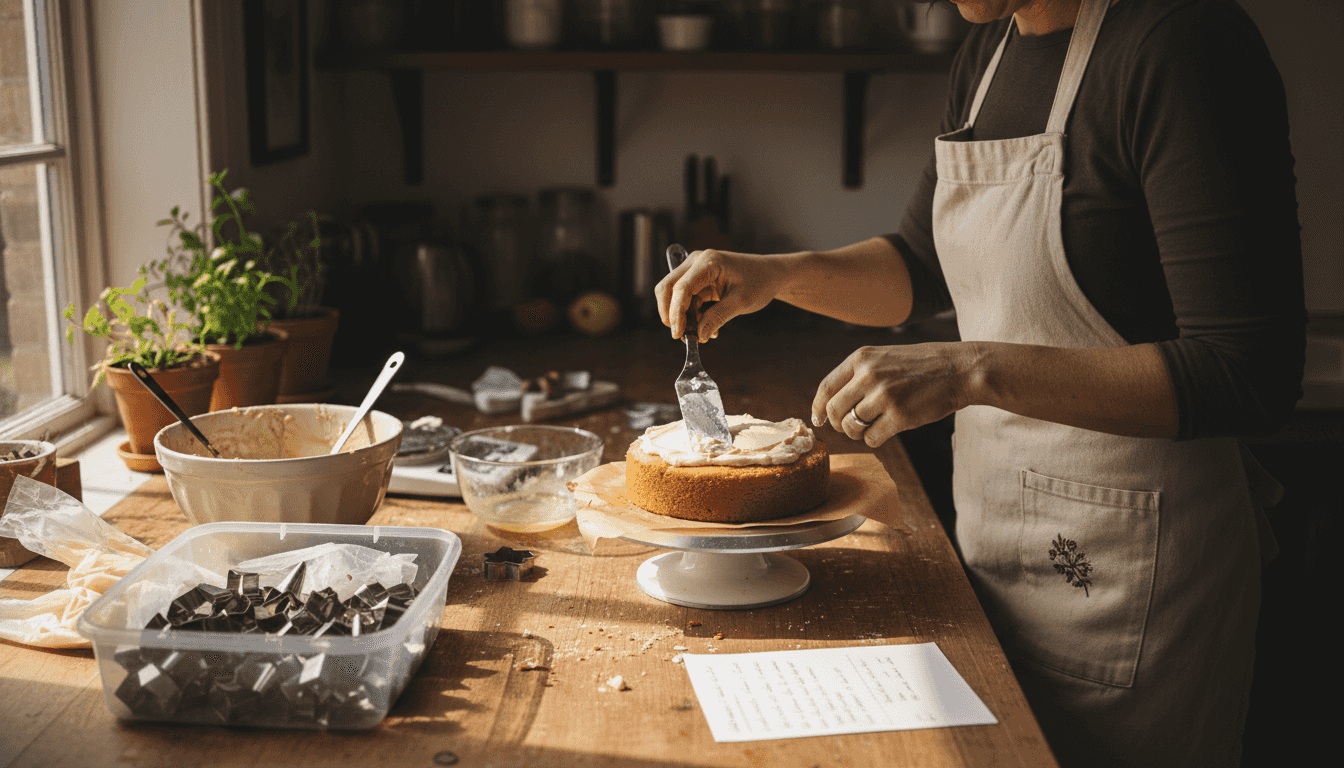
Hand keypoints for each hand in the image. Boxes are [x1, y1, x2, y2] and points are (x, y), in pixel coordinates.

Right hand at [654, 248, 790, 341]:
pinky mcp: (698, 281)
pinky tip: (705, 327)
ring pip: (674, 295)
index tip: (678, 334)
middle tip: (681, 336)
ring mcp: (695, 270)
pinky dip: (691, 316)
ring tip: (700, 334)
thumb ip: (717, 317)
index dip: (676, 312)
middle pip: (668, 287)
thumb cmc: (759, 282)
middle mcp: (697, 262)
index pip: (682, 287)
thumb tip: (698, 335)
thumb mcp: (741, 302)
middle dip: (671, 313)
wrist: (770, 275)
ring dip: (683, 317)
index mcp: (709, 262)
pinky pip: (685, 300)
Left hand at [811, 343, 975, 447]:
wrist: (958, 369)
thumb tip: (831, 405)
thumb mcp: (884, 358)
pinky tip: (885, 431)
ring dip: (857, 433)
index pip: (826, 387)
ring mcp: (884, 396)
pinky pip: (871, 438)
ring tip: (871, 427)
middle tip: (849, 427)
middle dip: (838, 424)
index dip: (817, 407)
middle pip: (834, 410)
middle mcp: (868, 375)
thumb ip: (859, 375)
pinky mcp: (900, 416)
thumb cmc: (921, 366)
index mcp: (861, 358)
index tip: (818, 419)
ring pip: (851, 426)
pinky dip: (874, 439)